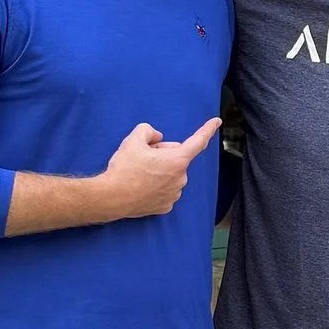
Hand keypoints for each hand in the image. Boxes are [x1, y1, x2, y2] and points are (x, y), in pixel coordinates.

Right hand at [93, 117, 221, 220]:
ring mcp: (174, 194)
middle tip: (144, 157)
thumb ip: (149, 130)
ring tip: (140, 174)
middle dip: (164, 154)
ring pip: (171, 175)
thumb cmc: (124, 168)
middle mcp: (181, 178)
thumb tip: (157, 138)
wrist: (111, 197)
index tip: (216, 122)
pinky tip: (142, 187)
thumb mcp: (133, 139)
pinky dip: (156, 186)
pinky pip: (165, 190)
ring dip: (160, 171)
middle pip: (177, 158)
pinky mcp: (166, 206)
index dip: (207, 129)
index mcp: (177, 160)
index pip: (197, 141)